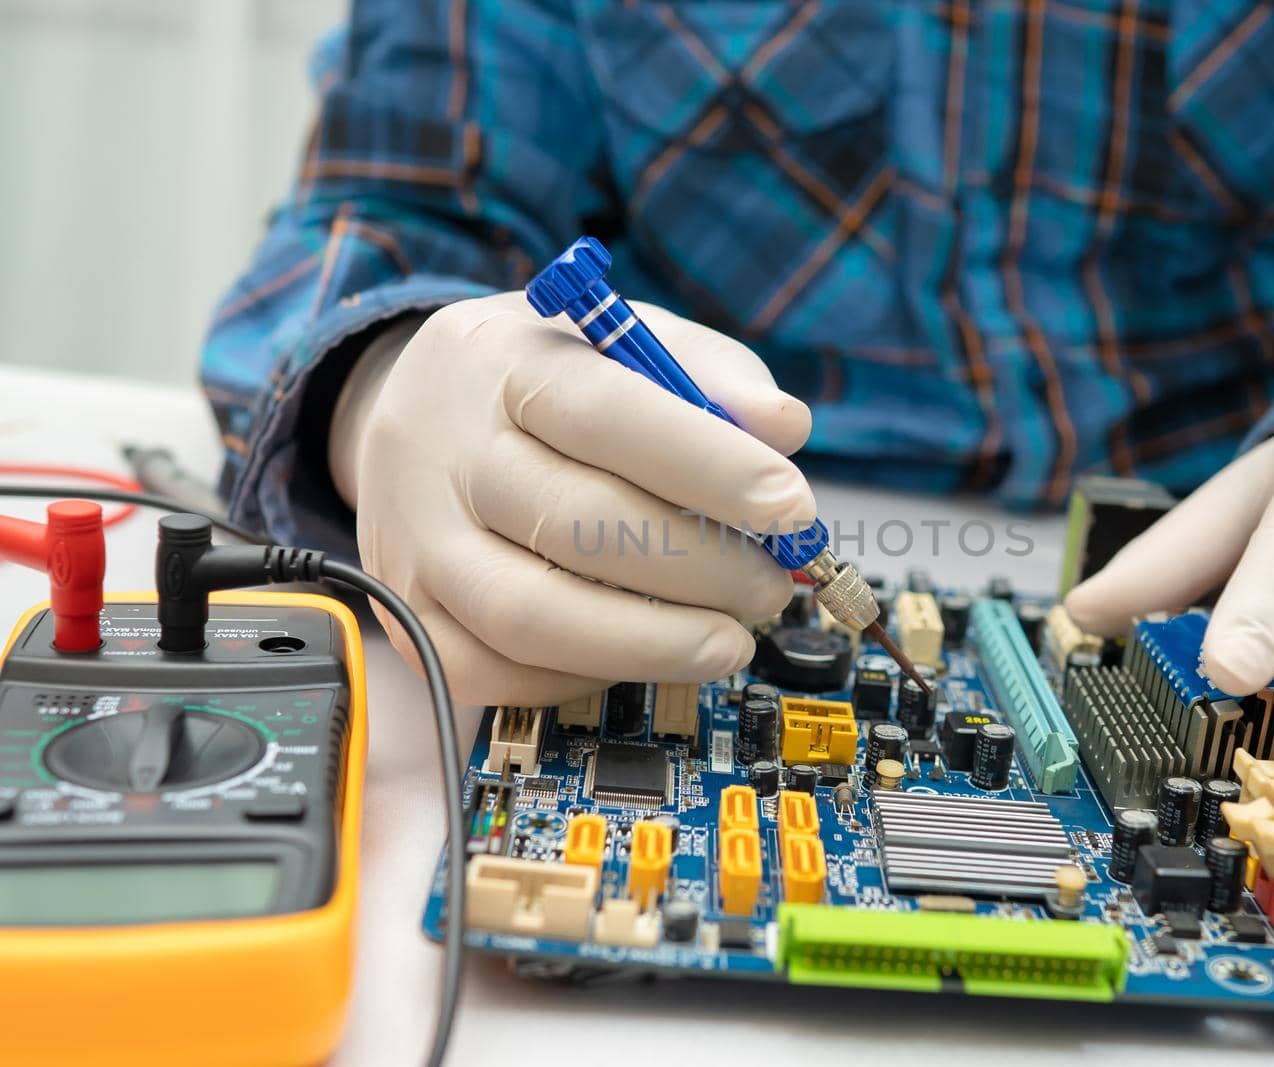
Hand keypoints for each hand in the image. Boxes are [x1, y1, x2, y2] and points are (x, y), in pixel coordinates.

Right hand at [328, 292, 811, 705]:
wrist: (415, 412)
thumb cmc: (546, 382)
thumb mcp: (625, 340)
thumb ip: (711, 373)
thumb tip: (783, 427)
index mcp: (507, 365)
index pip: (606, 414)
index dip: (707, 465)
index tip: (791, 506)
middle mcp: (449, 454)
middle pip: (576, 524)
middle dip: (699, 568)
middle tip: (770, 584)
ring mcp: (422, 543)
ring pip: (532, 615)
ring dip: (651, 642)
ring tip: (729, 641)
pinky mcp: (413, 615)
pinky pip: (497, 671)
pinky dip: (586, 674)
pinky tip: (645, 652)